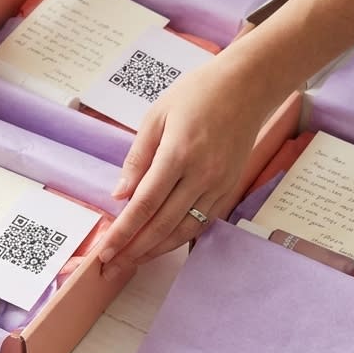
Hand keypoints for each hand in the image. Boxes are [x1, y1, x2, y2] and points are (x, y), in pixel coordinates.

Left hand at [97, 60, 273, 279]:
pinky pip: (203, 223)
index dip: (124, 232)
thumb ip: (137, 158)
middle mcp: (201, 175)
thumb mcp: (156, 116)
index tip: (106, 250)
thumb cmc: (197, 94)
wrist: (247, 86)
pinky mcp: (229, 188)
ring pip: (184, 230)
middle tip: (111, 266)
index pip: (145, 204)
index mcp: (178, 154)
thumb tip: (120, 195)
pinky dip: (180, 238)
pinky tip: (161, 245)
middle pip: (162, 225)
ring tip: (133, 261)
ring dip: (156, 250)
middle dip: (134, 250)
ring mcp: (218, 185)